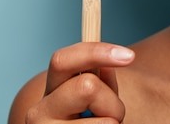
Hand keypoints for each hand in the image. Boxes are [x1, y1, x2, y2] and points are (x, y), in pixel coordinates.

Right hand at [20, 42, 134, 122]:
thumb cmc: (94, 121)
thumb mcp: (98, 98)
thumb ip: (102, 81)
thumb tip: (106, 67)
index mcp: (51, 90)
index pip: (62, 60)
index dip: (96, 52)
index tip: (130, 56)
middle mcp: (40, 111)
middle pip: (87, 87)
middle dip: (112, 101)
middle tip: (114, 115)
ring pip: (105, 121)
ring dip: (114, 123)